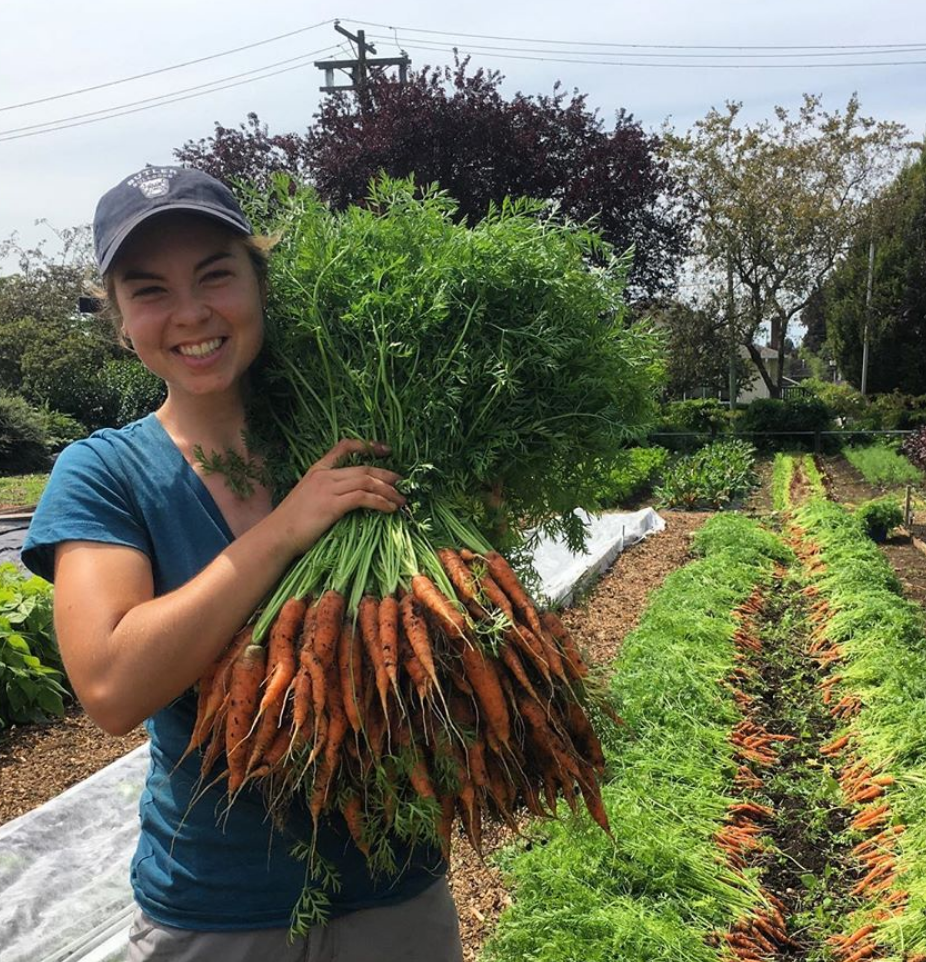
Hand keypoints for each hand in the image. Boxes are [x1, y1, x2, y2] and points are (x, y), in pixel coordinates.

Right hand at [272, 439, 404, 554]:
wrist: (277, 535)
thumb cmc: (290, 524)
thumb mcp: (307, 499)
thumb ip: (326, 493)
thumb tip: (348, 499)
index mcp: (317, 470)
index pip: (343, 447)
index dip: (367, 446)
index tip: (385, 450)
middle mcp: (324, 475)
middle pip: (364, 469)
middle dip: (386, 475)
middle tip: (402, 483)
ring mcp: (328, 488)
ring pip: (367, 482)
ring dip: (388, 491)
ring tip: (401, 500)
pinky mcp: (332, 505)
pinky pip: (363, 498)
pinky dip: (380, 502)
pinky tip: (390, 509)